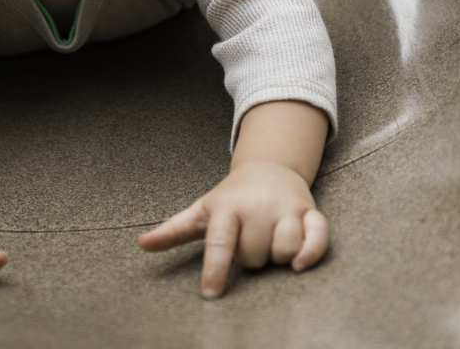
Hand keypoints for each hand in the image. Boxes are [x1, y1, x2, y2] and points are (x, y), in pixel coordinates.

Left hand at [138, 160, 327, 298]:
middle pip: (253, 257)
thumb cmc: (231, 196)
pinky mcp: (310, 211)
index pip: (219, 242)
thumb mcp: (201, 210)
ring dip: (277, 256)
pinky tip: (300, 261)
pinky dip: (311, 253)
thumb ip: (173, 229)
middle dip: (249, 257)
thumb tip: (142, 243)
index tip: (210, 292)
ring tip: (268, 238)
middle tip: (247, 238)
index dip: (215, 268)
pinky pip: (317, 239)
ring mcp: (284, 207)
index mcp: (226, 208)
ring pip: (283, 253)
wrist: (269, 167)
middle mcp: (256, 206)